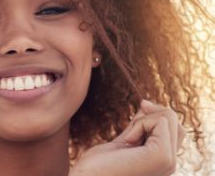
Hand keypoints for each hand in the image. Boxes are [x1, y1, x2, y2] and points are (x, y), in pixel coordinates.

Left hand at [69, 100, 185, 175]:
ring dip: (142, 120)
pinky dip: (140, 123)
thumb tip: (148, 104)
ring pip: (169, 117)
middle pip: (174, 121)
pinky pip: (161, 121)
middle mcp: (170, 165)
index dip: (151, 117)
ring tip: (127, 141)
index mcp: (162, 163)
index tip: (133, 123)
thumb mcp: (123, 141)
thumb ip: (139, 127)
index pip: (173, 128)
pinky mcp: (162, 156)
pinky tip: (128, 141)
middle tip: (128, 135)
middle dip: (149, 115)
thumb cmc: (97, 166)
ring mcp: (168, 162)